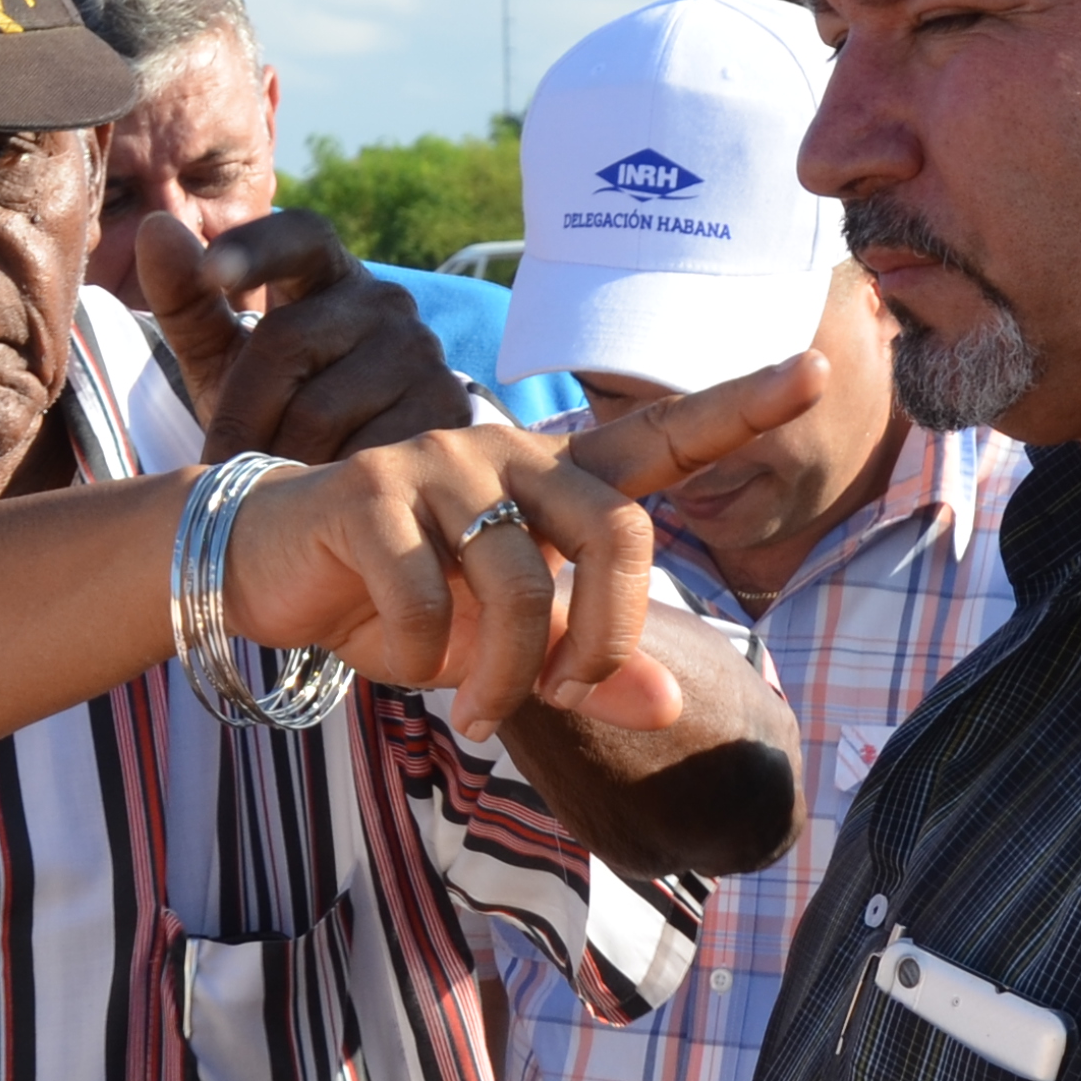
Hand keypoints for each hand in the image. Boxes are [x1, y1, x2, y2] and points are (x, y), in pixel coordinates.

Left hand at [135, 207, 463, 461]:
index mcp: (328, 272)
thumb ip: (188, 302)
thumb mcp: (229, 362)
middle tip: (218, 465)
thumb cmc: (286, 406)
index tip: (211, 274)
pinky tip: (318, 501)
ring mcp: (422, 353)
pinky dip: (328, 484)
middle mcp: (384, 301)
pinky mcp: (448, 411)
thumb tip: (154, 225)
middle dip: (240, 413)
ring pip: (320, 410)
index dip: (255, 248)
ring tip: (268, 488)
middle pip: (287, 340)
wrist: (374, 473)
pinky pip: (364, 454)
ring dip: (279, 459)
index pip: (299, 234)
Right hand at [219, 357, 823, 734]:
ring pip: (522, 586)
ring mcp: (438, 462)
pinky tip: (388, 651)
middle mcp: (507, 451)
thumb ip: (585, 668)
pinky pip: (431, 603)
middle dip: (610, 638)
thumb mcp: (499, 652)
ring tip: (474, 710)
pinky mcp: (370, 492)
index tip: (819, 369)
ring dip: (505, 676)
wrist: (262, 579)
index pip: (661, 437)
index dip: (740, 405)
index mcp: (551, 480)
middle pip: (619, 532)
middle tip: (572, 694)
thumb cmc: (394, 605)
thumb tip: (672, 706)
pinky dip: (422, 658)